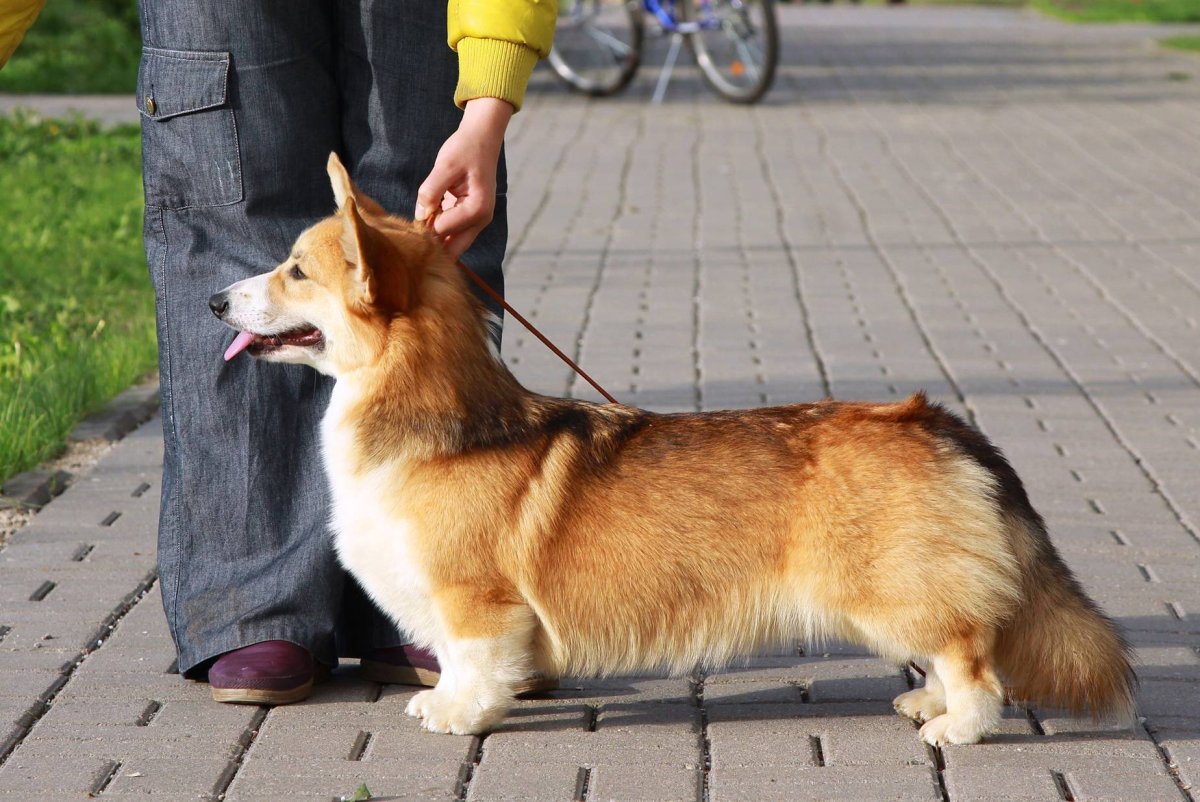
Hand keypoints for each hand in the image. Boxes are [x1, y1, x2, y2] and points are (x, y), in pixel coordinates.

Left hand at [416, 97, 513, 258]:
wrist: (481, 139)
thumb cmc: (465, 149)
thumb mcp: (445, 165)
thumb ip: (430, 191)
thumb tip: (420, 216)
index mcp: (477, 209)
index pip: (442, 230)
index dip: (423, 225)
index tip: (412, 214)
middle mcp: (481, 220)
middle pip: (452, 249)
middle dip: (431, 244)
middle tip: (411, 233)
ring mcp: (477, 221)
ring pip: (452, 245)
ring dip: (435, 237)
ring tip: (422, 219)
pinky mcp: (470, 218)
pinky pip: (452, 233)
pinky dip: (439, 229)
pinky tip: (430, 214)